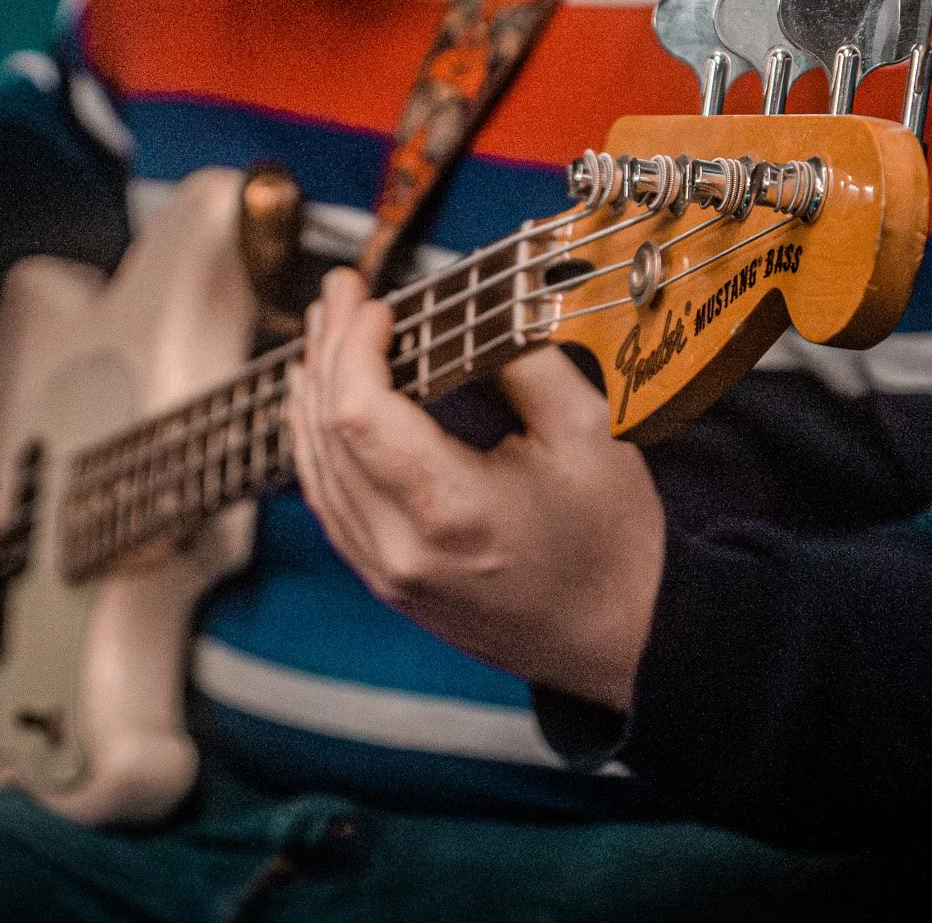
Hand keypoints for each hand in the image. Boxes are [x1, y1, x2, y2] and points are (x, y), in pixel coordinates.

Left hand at [287, 268, 664, 710]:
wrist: (619, 639)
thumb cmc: (611, 542)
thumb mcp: (589, 432)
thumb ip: (527, 361)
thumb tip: (481, 309)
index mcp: (452, 509)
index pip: (359, 414)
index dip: (355, 347)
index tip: (378, 302)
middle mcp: (403, 549)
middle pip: (327, 434)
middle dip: (328, 351)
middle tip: (341, 292)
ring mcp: (386, 573)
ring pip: (315, 470)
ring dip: (313, 392)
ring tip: (324, 332)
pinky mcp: (386, 582)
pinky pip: (328, 503)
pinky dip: (318, 445)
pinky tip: (323, 404)